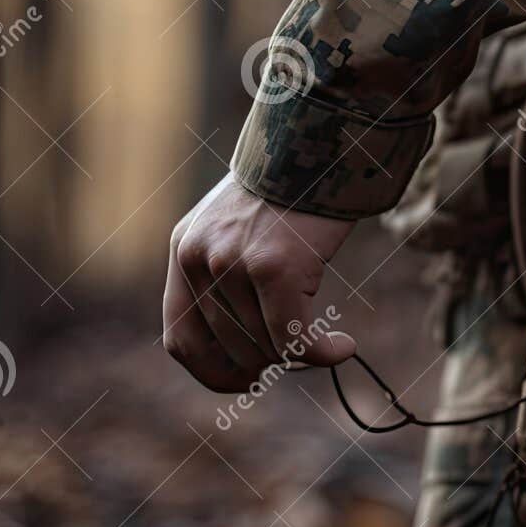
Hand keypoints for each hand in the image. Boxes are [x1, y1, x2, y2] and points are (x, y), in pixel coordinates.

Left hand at [163, 174, 356, 391]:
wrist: (320, 145)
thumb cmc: (292, 191)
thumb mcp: (238, 230)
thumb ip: (229, 278)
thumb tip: (255, 352)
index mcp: (184, 253)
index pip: (181, 340)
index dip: (213, 373)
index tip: (248, 380)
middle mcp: (199, 259)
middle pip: (231, 349)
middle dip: (269, 362)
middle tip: (302, 352)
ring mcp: (233, 264)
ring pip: (265, 345)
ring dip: (301, 353)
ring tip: (327, 339)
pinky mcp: (273, 267)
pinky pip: (294, 336)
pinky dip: (322, 351)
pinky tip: (344, 348)